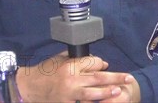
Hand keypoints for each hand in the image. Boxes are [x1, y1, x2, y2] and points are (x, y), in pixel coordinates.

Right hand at [16, 52, 136, 102]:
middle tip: (128, 78)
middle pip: (98, 78)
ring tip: (119, 91)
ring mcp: (70, 94)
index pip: (92, 63)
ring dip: (107, 92)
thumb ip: (77, 59)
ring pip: (93, 93)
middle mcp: (71, 79)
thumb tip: (97, 62)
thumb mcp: (60, 59)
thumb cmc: (44, 71)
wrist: (29, 87)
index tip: (105, 66)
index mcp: (70, 65)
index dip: (100, 64)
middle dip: (115, 78)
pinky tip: (100, 102)